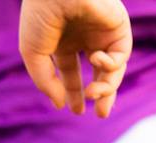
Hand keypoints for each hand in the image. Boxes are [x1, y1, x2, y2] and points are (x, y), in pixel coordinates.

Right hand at [19, 0, 132, 116]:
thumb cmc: (40, 16)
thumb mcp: (34, 54)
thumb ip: (46, 82)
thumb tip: (60, 104)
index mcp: (63, 42)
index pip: (72, 72)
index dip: (74, 93)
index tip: (76, 111)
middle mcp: (85, 38)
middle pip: (99, 74)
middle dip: (101, 95)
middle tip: (100, 114)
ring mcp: (103, 33)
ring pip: (113, 68)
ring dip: (107, 86)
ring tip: (94, 94)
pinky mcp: (118, 27)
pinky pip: (121, 54)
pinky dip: (111, 64)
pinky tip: (97, 58)